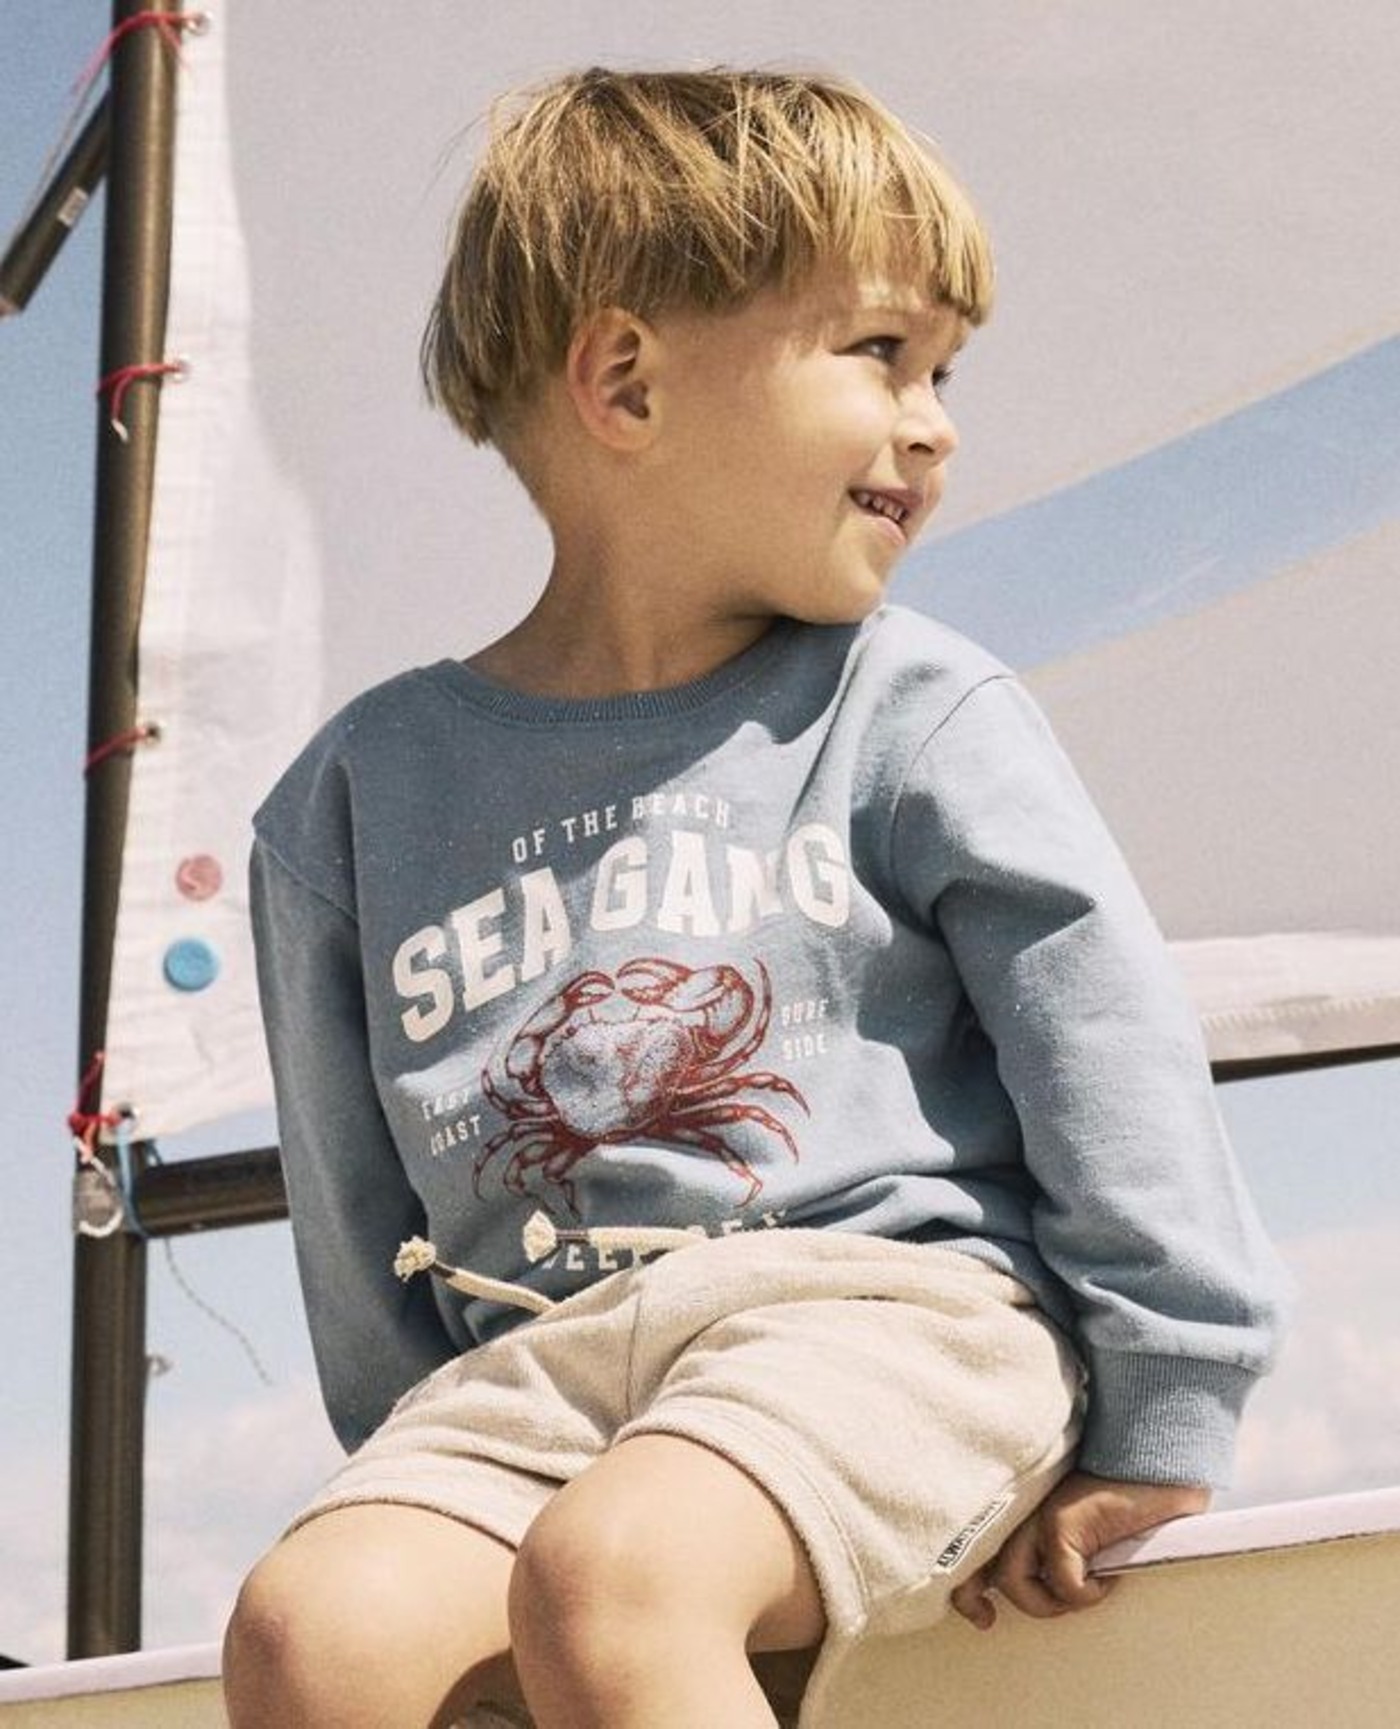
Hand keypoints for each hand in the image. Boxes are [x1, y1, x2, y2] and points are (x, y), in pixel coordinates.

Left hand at [949, 1471, 1209, 1629]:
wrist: (1149, 1463)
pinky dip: (1087, 1594)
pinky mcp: (1062, 1522)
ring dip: (1048, 1603)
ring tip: (1082, 1591)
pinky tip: (1107, 1579)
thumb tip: (1040, 1587)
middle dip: (971, 1598)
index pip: (974, 1543)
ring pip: (1012, 1581)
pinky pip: (1064, 1583)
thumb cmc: (1115, 1495)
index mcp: (1018, 1508)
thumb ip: (1046, 1545)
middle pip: (974, 1560)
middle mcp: (1018, 1509)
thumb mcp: (1072, 1522)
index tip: (980, 1612)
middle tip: (986, 1619)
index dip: (965, 1582)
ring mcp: (1036, 1514)